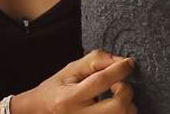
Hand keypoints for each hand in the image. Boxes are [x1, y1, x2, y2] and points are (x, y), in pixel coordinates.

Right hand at [14, 49, 136, 113]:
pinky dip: (123, 113)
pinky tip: (113, 106)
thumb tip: (121, 60)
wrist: (40, 112)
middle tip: (119, 84)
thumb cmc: (57, 89)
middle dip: (126, 91)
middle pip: (118, 107)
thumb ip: (96, 60)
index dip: (120, 69)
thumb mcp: (71, 70)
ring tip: (116, 96)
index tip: (129, 63)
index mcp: (70, 98)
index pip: (101, 81)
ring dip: (127, 104)